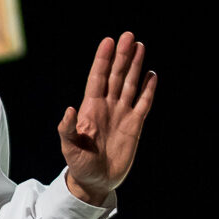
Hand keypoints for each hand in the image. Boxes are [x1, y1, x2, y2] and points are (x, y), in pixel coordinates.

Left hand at [59, 32, 156, 205]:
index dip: (103, 59)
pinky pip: (143, 103)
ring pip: (130, 84)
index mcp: (90, 108)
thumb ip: (68, 128)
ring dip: (135, 66)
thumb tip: (70, 109)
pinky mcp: (135, 126)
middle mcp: (107, 106)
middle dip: (122, 56)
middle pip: (116, 75)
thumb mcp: (69, 147)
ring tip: (140, 46)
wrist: (95, 181)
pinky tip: (151, 75)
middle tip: (129, 36)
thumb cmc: (78, 164)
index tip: (108, 41)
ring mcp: (122, 114)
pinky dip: (148, 89)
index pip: (98, 77)